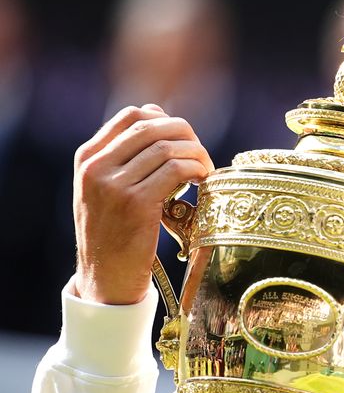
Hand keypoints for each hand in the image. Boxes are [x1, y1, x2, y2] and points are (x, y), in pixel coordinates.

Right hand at [73, 104, 213, 304]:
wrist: (105, 279)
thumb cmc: (114, 233)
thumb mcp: (107, 189)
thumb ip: (125, 155)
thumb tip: (158, 113)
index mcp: (88, 158)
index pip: (132, 116)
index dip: (166, 120)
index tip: (183, 139)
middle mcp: (96, 167)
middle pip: (153, 127)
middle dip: (186, 135)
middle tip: (201, 154)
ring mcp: (114, 185)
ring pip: (168, 147)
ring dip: (196, 154)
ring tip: (205, 171)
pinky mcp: (136, 203)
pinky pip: (176, 170)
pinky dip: (196, 170)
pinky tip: (202, 181)